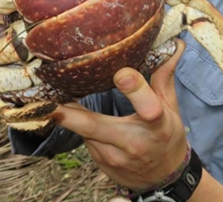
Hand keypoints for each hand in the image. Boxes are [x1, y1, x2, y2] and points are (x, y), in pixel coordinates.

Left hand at [52, 39, 188, 190]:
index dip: (135, 90)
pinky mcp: (101, 163)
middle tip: (49, 102)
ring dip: (68, 115)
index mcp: (157, 126)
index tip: (121, 74)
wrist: (162, 178)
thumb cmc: (166, 137)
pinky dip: (76, 124)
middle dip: (70, 115)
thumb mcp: (170, 108)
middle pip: (97, 126)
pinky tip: (67, 112)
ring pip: (84, 132)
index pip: (148, 107)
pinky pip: (85, 140)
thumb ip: (164, 76)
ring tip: (49, 99)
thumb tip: (174, 44)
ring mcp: (115, 157)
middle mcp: (134, 143)